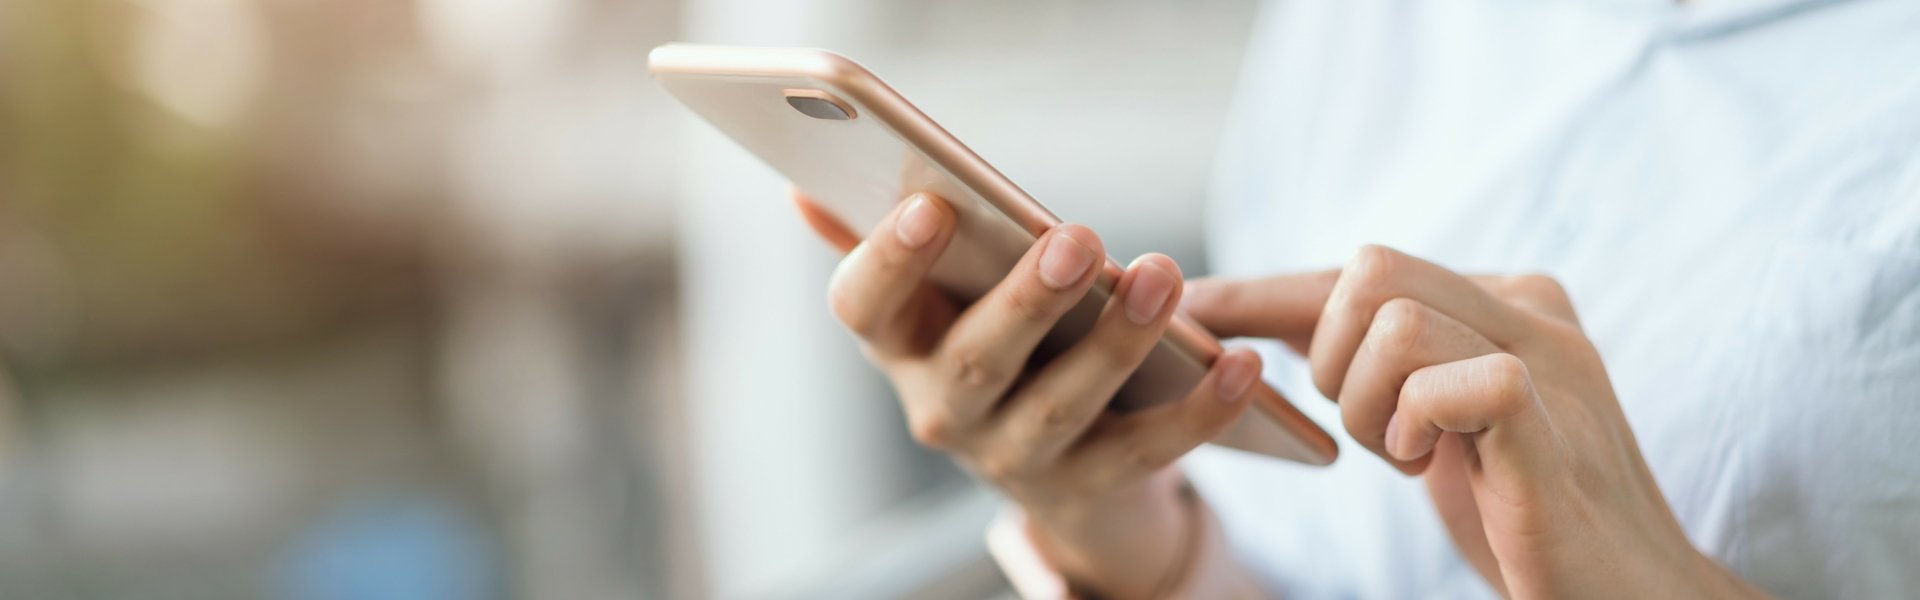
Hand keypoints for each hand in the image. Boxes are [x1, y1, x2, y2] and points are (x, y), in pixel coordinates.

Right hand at [793, 190, 1257, 597]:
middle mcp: (942, 412)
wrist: (1061, 470)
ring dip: (1115, 345)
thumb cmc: (997, 344)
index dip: (889, 260)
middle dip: (1026, 300)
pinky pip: (1148, 451)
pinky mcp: (1091, 488)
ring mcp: (1015, 459)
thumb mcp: (939, 298)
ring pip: (1061, 407)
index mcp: (900, 346)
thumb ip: (880, 237)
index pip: (863, 307)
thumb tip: (806, 183)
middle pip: (974, 361)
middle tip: (1079, 237)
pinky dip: (1200, 410)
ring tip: (1163, 280)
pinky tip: (1242, 363)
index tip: (932, 206)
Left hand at [1185, 246, 1766, 598]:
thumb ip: (1390, 364)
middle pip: (1370, 269)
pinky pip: (1452, 380)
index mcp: (1504, 300)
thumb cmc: (1525, 516)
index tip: (1192, 311)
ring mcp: (1549, 360)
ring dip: (1371, 405)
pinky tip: (1436, 465)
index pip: (1359, 272)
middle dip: (1333, 357)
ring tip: (1415, 459)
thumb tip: (1280, 320)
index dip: (1264, 294)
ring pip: (1395, 320)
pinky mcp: (1550, 422)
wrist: (1630, 595)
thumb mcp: (1441, 422)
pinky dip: (1417, 424)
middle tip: (1376, 434)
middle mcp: (1532, 309)